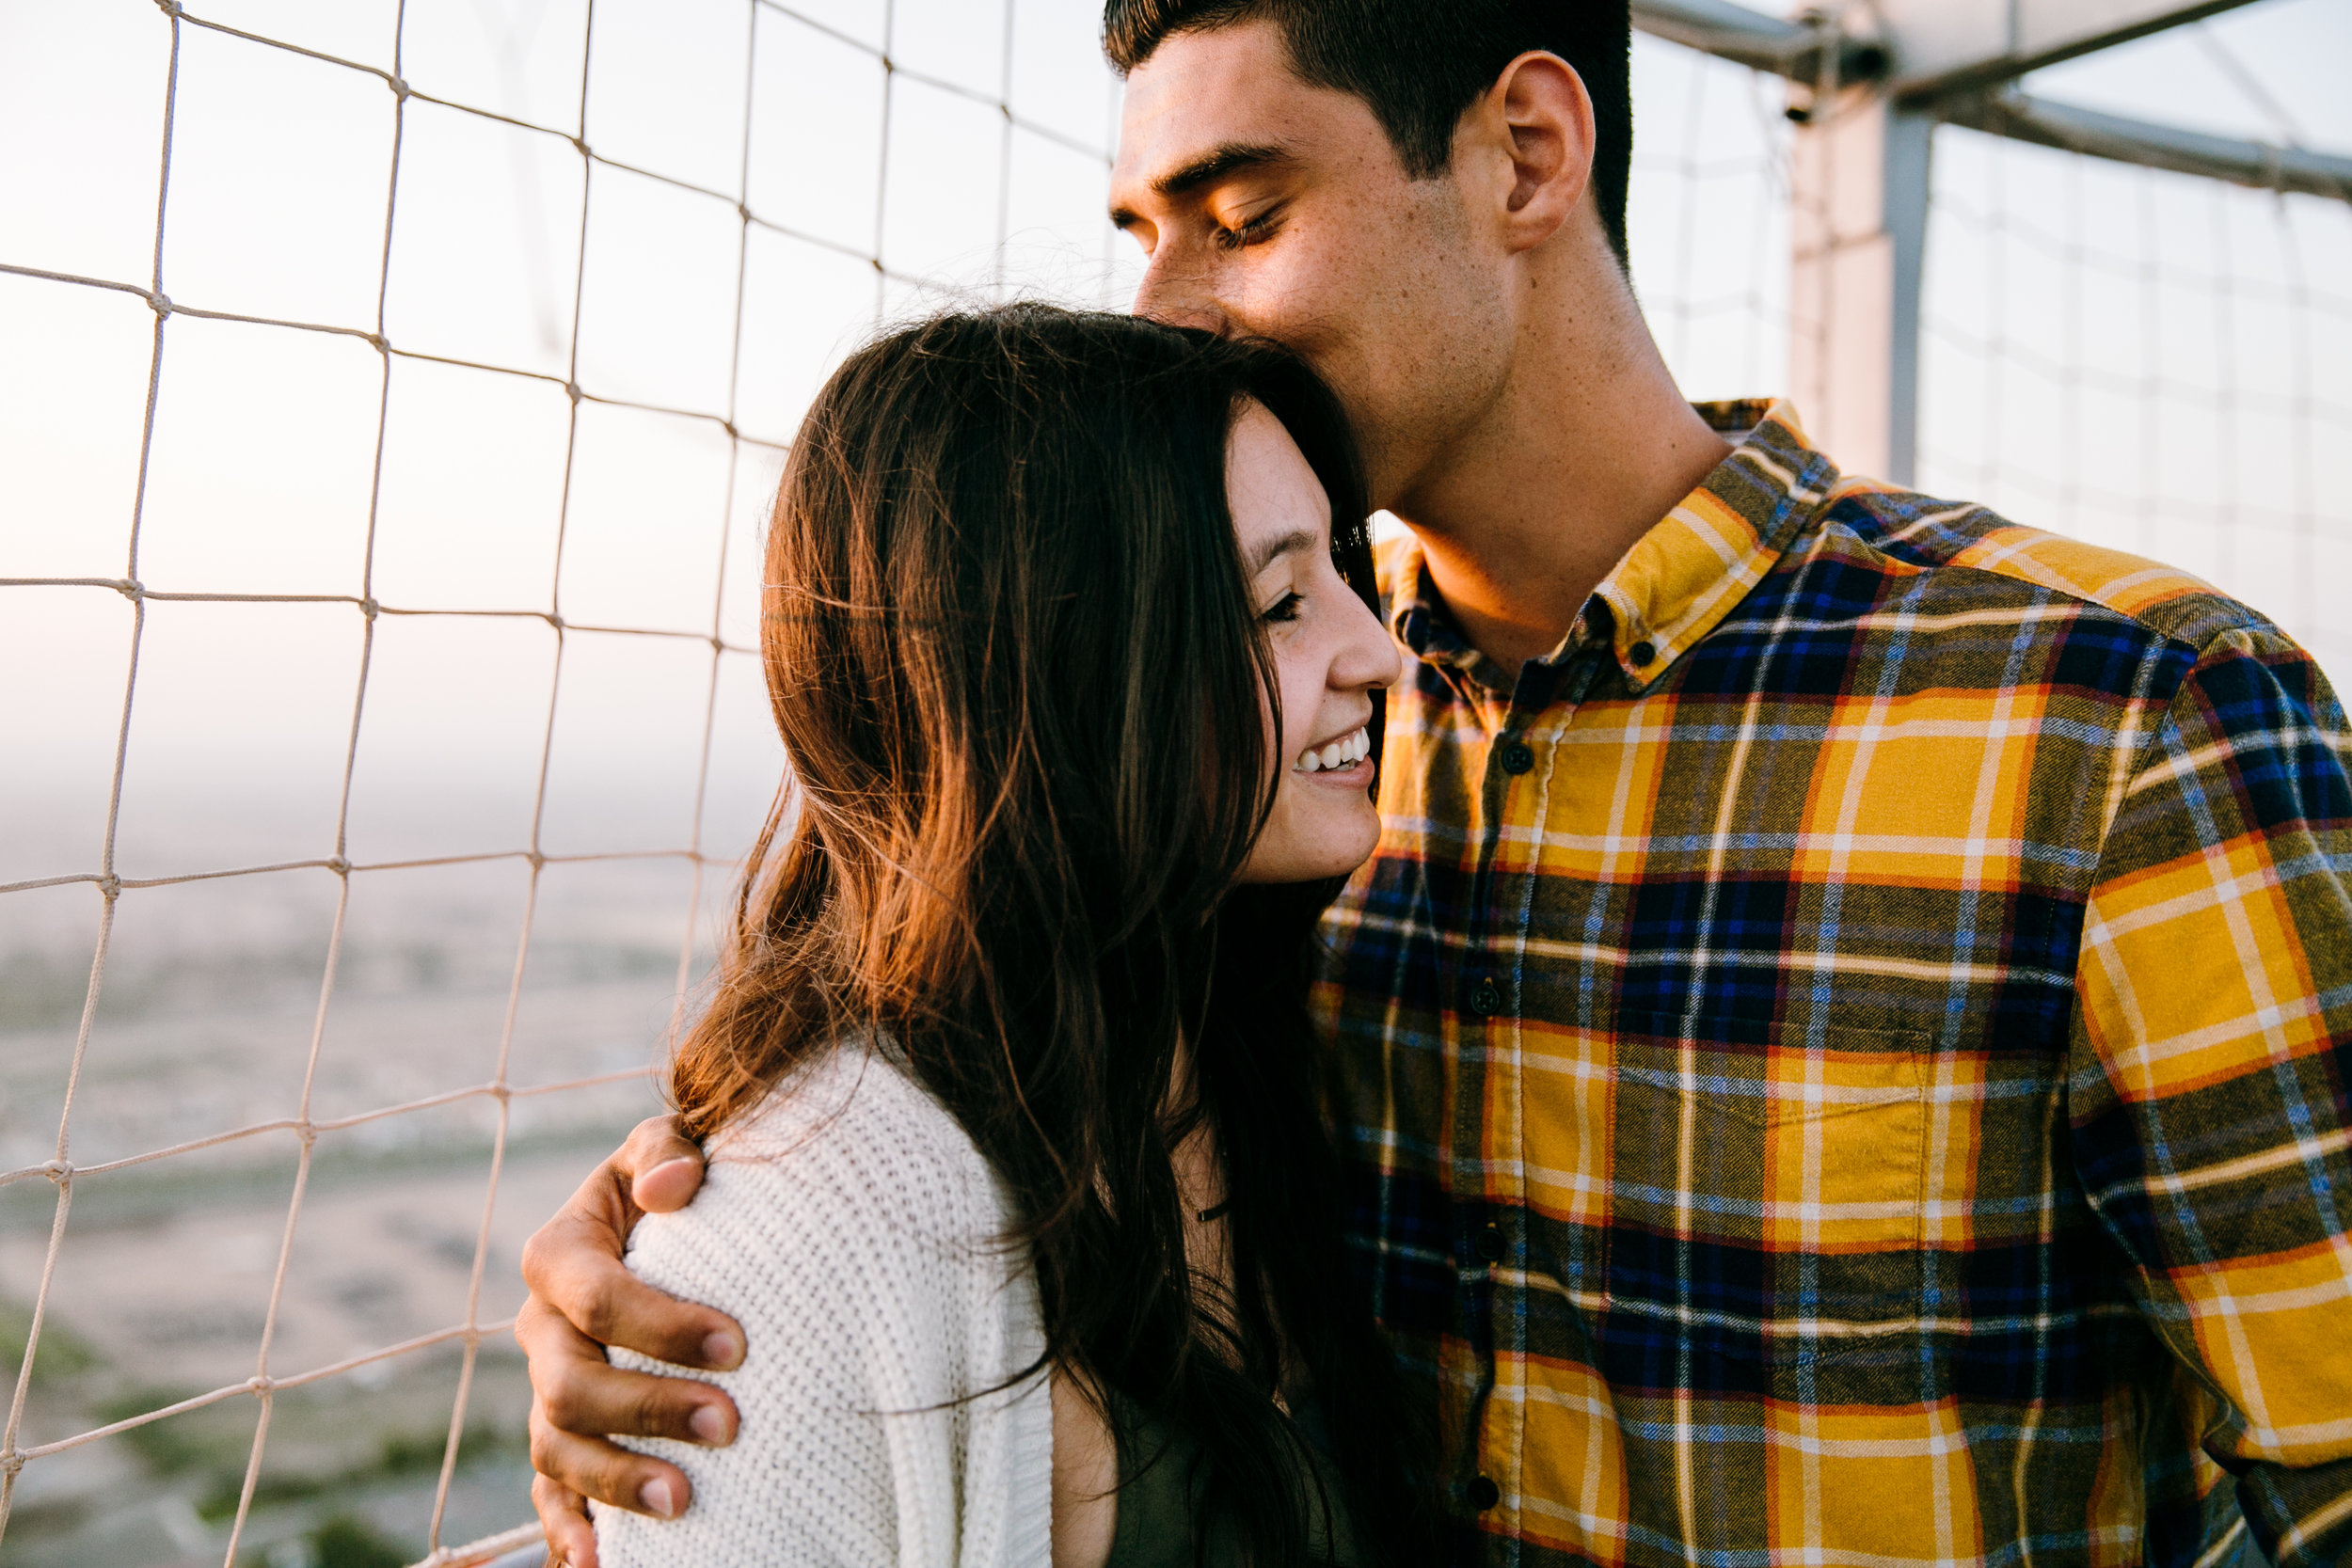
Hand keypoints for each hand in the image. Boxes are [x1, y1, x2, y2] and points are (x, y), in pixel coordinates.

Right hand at [518, 1115, 743, 1567]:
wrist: (679, 1223)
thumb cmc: (681, 1183)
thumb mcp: (671, 1146)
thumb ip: (668, 1151)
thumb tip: (672, 1186)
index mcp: (560, 1253)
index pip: (595, 1296)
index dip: (660, 1325)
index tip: (736, 1345)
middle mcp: (542, 1326)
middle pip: (570, 1383)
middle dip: (647, 1409)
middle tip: (729, 1425)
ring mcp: (548, 1387)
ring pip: (555, 1446)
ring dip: (614, 1479)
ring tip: (684, 1501)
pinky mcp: (565, 1434)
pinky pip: (550, 1492)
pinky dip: (567, 1530)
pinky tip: (601, 1563)